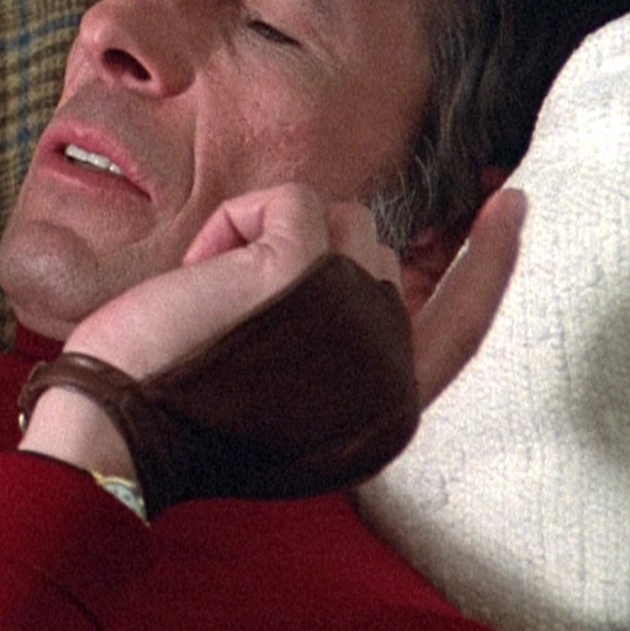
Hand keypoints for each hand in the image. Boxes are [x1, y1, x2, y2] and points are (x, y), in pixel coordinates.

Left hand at [22, 184, 525, 492]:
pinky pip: (287, 199)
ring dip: (263, 240)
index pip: (463, 323)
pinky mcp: (309, 272)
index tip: (511, 202)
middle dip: (296, 254)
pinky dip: (232, 225)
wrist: (118, 431)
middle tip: (227, 312)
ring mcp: (358, 317)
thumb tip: (356, 262)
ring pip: (337, 217)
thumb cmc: (177, 412)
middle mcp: (391, 371)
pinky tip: (202, 277)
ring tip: (216, 303)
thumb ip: (342, 346)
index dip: (491, 261)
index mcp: (390, 411)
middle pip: (373, 254)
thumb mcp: (288, 398)